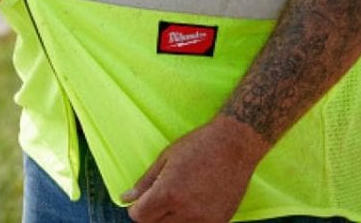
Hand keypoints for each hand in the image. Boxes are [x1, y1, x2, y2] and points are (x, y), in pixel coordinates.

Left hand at [122, 116, 268, 222]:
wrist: (235, 146)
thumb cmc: (199, 146)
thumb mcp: (166, 158)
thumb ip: (145, 182)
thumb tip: (125, 199)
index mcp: (168, 193)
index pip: (139, 217)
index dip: (137, 208)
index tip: (143, 200)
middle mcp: (185, 211)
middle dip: (152, 215)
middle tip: (161, 198)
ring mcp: (204, 220)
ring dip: (170, 219)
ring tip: (178, 200)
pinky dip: (189, 221)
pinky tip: (194, 204)